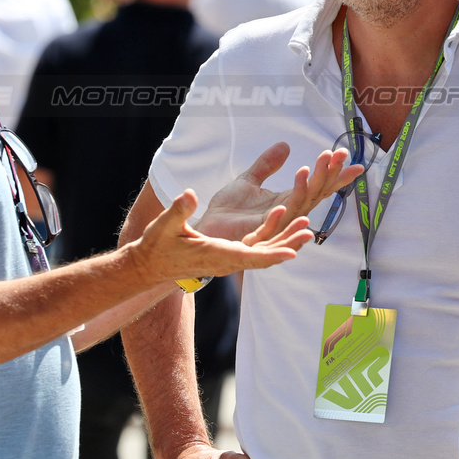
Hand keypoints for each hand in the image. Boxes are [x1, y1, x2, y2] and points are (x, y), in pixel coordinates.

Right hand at [130, 190, 313, 283]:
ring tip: (305, 226)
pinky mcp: (229, 254)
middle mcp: (227, 260)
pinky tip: (282, 219)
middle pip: (264, 256)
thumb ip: (178, 210)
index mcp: (216, 255)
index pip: (249, 258)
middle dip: (287, 245)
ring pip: (263, 252)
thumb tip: (189, 194)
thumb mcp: (164, 226)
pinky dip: (271, 236)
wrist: (151, 265)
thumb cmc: (156, 246)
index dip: (271, 255)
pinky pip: (255, 247)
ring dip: (284, 240)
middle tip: (307, 232)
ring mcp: (230, 259)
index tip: (292, 253)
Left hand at [195, 142, 364, 240]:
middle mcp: (286, 215)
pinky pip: (271, 227)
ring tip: (308, 167)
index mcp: (287, 201)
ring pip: (297, 209)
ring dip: (306, 190)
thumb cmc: (229, 210)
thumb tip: (286, 145)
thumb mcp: (249, 180)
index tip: (354, 161)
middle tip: (336, 154)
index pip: (318, 187)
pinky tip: (283, 203)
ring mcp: (274, 227)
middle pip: (314, 195)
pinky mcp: (256, 237)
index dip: (336, 175)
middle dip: (326, 175)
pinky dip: (279, 217)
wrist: (206, 228)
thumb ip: (267, 165)